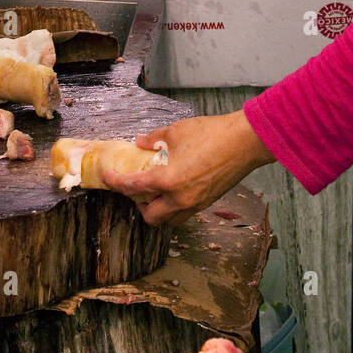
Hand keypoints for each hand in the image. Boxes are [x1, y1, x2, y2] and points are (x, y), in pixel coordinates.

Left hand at [101, 110, 273, 224]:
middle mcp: (181, 199)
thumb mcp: (176, 131)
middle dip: (137, 205)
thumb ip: (153, 139)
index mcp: (169, 181)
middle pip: (150, 216)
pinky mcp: (207, 202)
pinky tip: (173, 189)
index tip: (107, 176)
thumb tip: (140, 142)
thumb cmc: (213, 134)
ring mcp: (196, 204)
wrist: (245, 142)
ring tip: (154, 191)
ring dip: (156, 209)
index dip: (115, 182)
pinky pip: (183, 214)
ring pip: (168, 220)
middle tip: (134, 187)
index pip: (134, 188)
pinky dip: (173, 207)